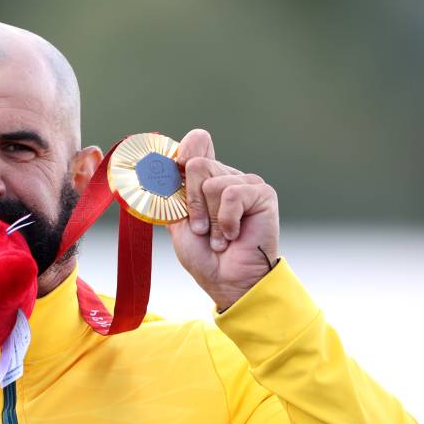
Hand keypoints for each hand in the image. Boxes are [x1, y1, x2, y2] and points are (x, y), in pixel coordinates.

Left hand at [167, 129, 279, 310]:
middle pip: (195, 163)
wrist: (227, 281)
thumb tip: (160, 169)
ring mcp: (246, 183)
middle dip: (192, 204)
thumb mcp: (177, 222)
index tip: (177, 181)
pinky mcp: (262, 193)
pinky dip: (226, 221)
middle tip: (201, 228)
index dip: (183, 154)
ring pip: (210, 182)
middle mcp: (227, 176)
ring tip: (219, 236)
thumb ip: (171, 194)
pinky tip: (233, 235)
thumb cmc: (204, 256)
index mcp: (207, 179)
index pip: (198, 141)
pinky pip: (231, 194)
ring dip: (209, 218)